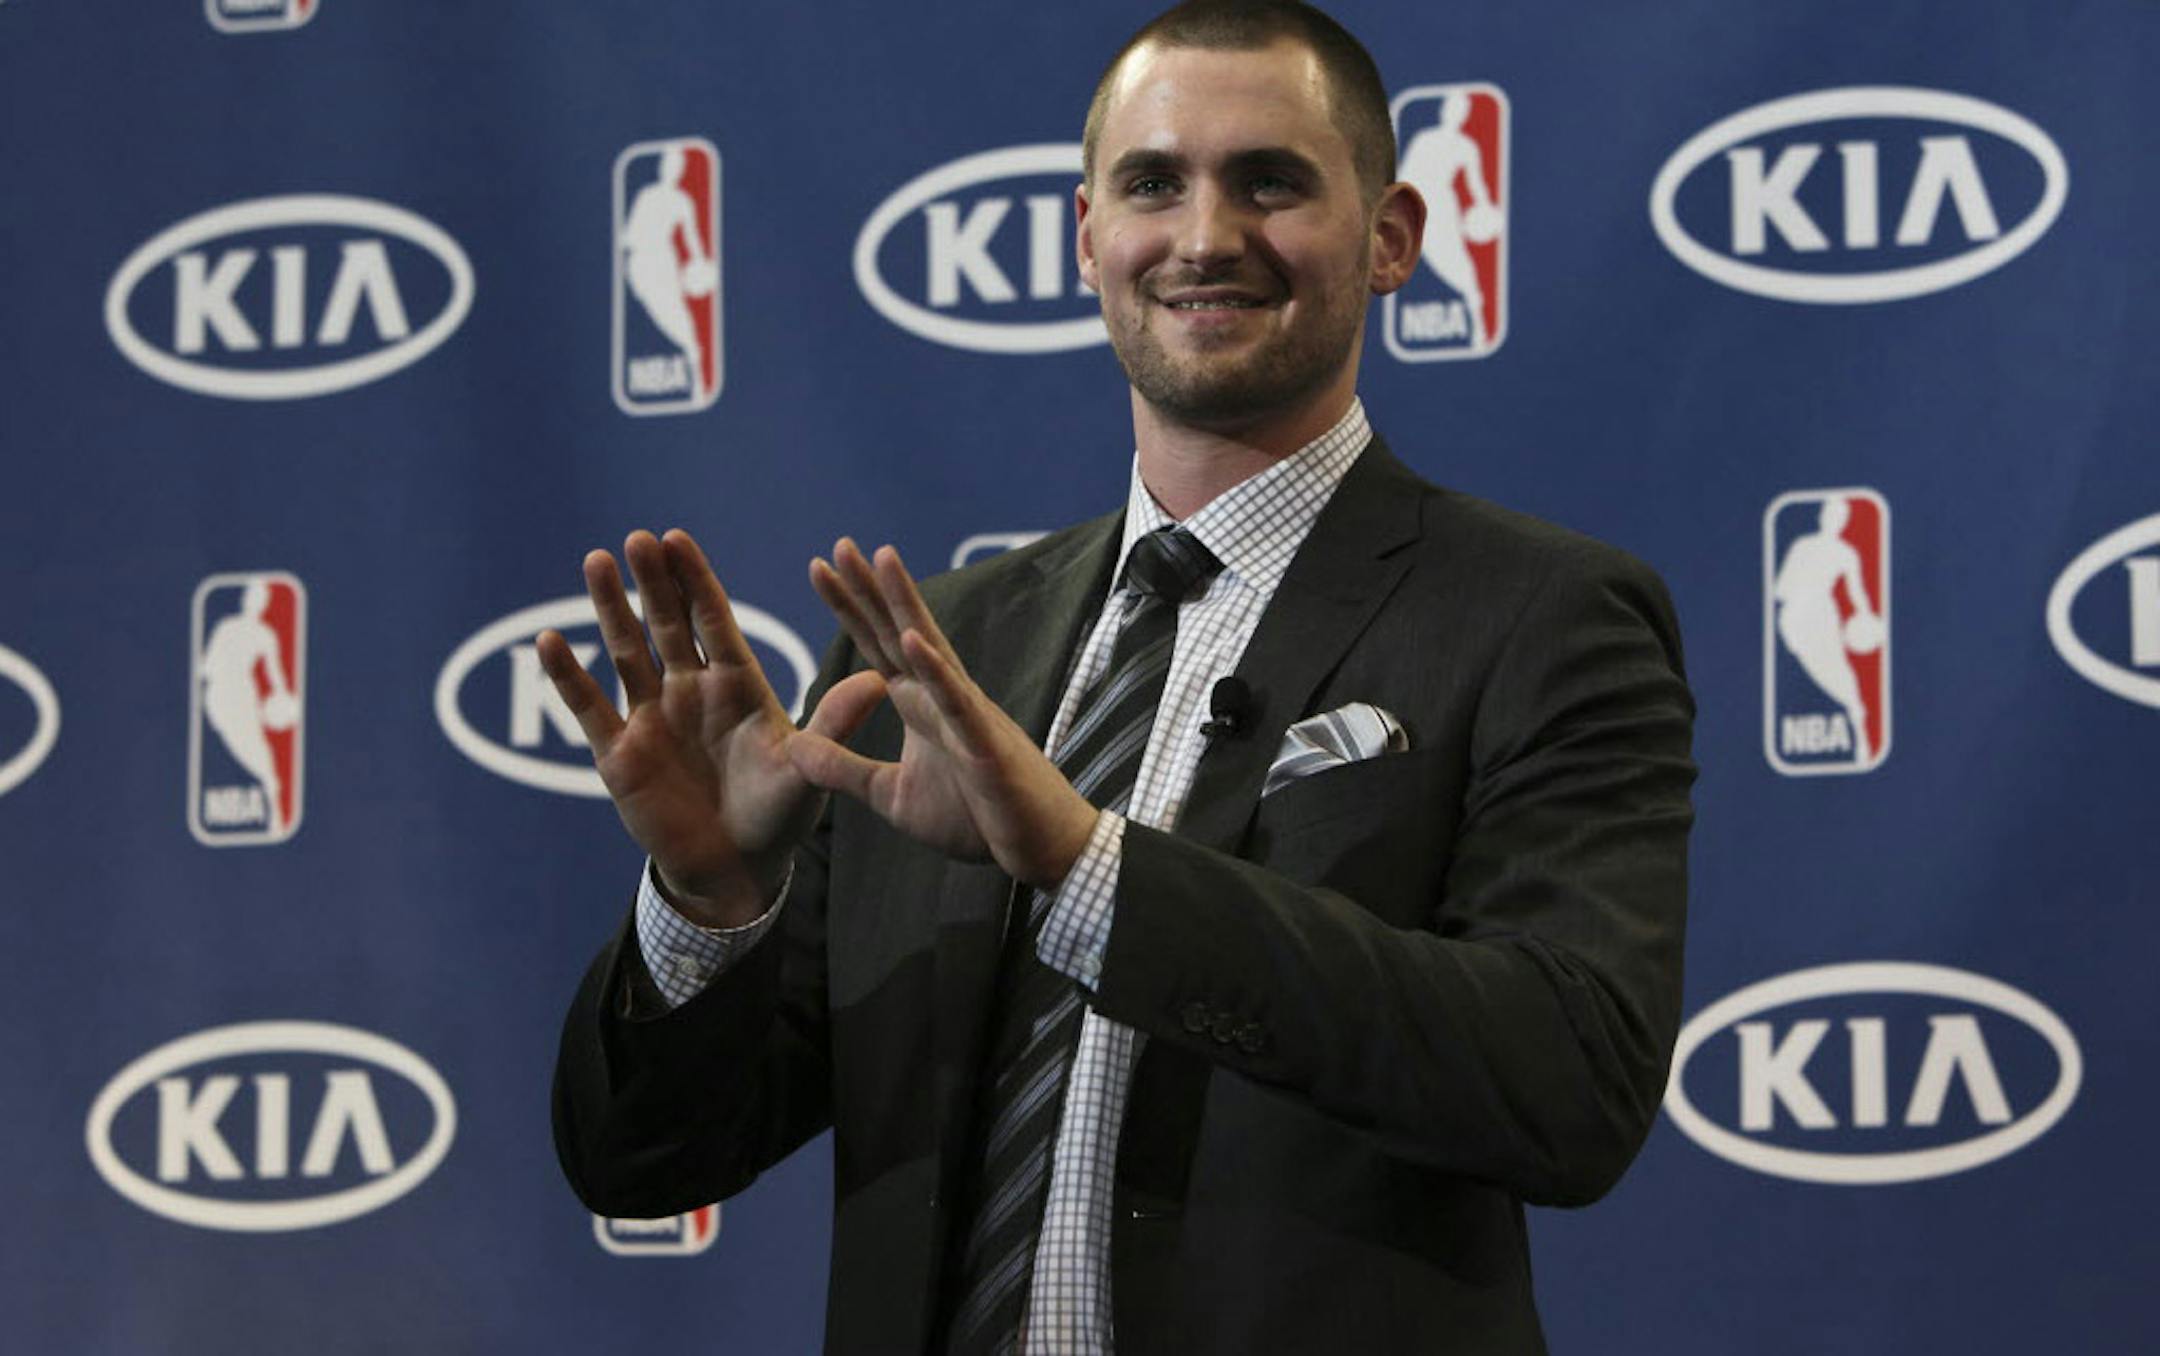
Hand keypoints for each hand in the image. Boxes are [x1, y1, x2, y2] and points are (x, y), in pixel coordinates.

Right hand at [536, 529, 871, 927]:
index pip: (713, 620)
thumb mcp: (808, 769)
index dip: (695, 581)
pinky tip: (550, 640)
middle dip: (653, 582)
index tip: (677, 539)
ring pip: (626, 652)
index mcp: (736, 685)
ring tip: (596, 561)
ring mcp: (651, 718)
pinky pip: (590, 708)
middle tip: (637, 538)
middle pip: (667, 624)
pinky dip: (569, 676)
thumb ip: (834, 724)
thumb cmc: (780, 814)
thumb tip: (878, 682)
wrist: (738, 870)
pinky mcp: (619, 754)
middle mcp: (690, 690)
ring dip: (610, 609)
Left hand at [790, 539, 1098, 888]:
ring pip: (931, 649)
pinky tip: (914, 640)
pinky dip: (935, 671)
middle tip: (841, 544)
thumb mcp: (892, 797)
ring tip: (882, 560)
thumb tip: (794, 747)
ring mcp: (966, 714)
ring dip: (907, 605)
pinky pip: (957, 702)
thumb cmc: (977, 819)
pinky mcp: (985, 744)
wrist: (1039, 848)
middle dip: (870, 590)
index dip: (850, 609)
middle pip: (899, 632)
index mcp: (920, 707)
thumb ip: (844, 770)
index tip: (820, 567)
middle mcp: (942, 698)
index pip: (877, 646)